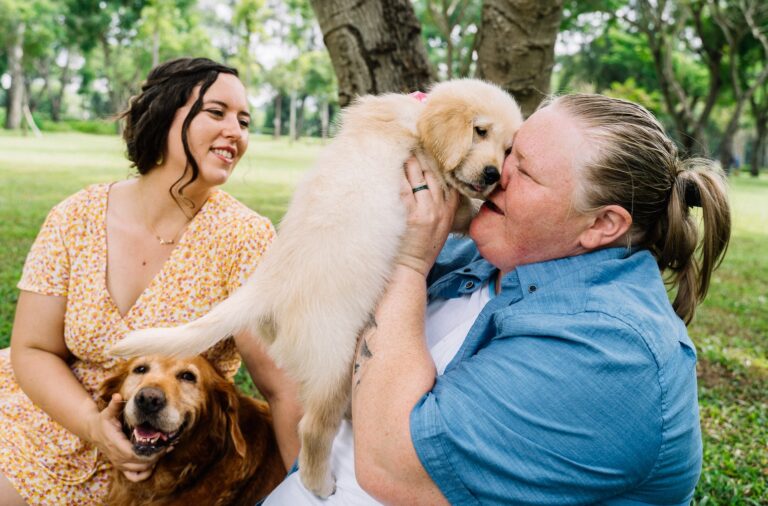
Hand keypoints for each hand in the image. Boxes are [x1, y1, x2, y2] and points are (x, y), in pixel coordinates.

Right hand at [87, 394, 162, 481]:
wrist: (94, 432)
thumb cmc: (103, 421)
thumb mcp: (107, 412)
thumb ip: (114, 405)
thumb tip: (117, 396)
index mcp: (115, 444)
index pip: (135, 454)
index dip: (150, 452)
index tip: (163, 444)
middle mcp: (117, 457)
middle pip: (141, 463)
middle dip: (157, 456)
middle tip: (169, 445)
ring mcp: (119, 463)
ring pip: (140, 470)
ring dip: (153, 463)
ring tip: (165, 450)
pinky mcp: (121, 466)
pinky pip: (134, 476)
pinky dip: (145, 473)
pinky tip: (154, 462)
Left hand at [397, 157, 459, 276]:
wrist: (410, 270)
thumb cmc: (421, 250)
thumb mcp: (441, 228)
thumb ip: (441, 206)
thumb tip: (434, 183)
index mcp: (449, 210)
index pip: (447, 177)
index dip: (437, 159)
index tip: (430, 145)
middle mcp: (439, 208)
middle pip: (432, 172)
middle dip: (422, 154)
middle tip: (411, 138)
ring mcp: (424, 211)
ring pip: (417, 176)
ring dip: (408, 159)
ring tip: (400, 145)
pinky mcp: (408, 216)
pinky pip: (402, 187)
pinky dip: (396, 174)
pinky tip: (389, 163)